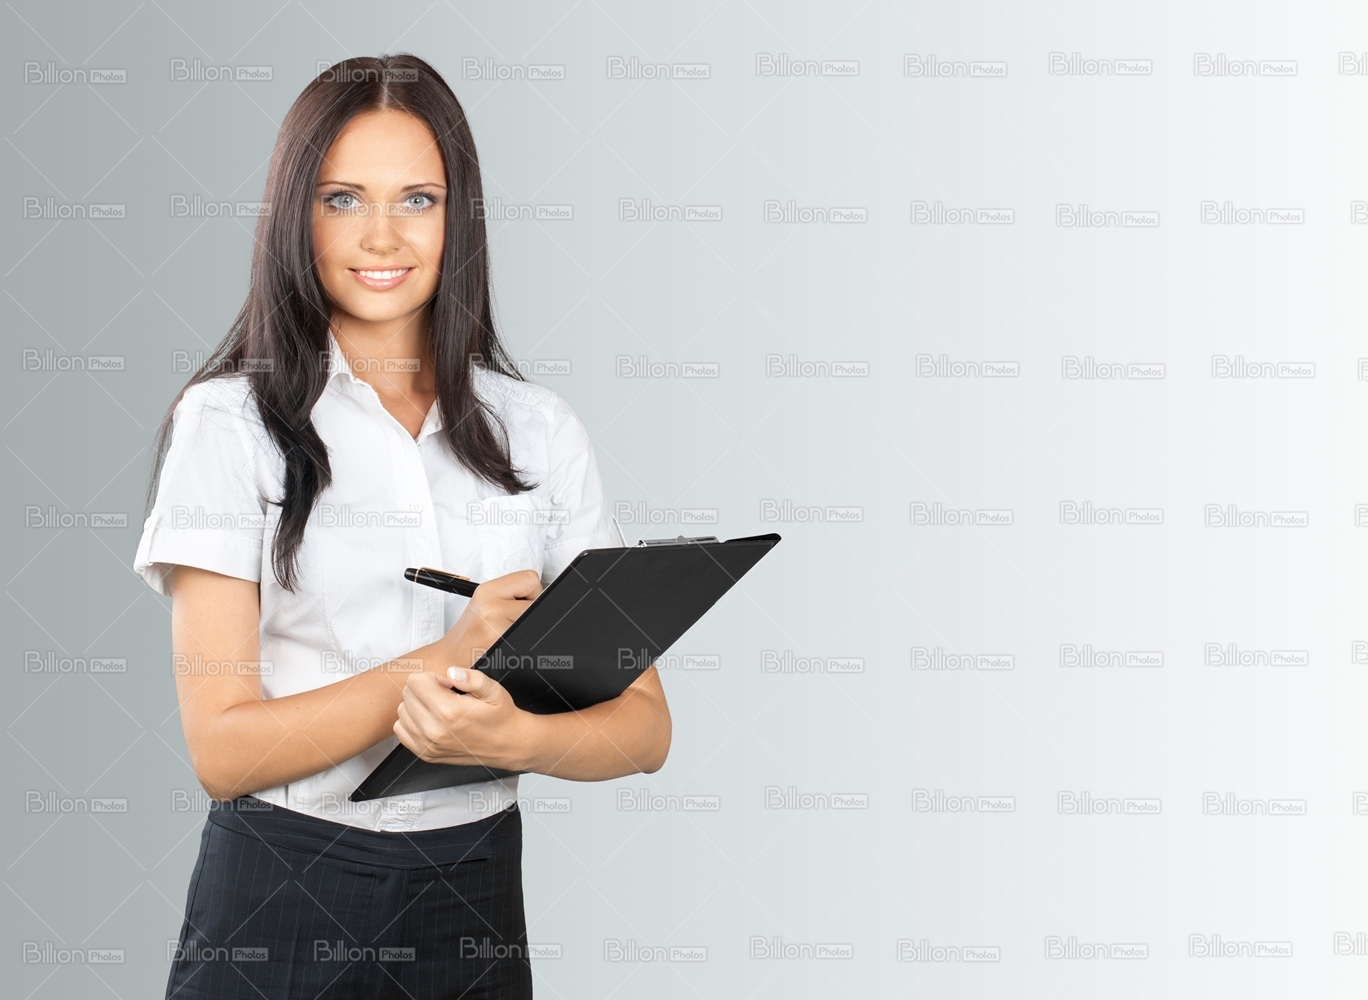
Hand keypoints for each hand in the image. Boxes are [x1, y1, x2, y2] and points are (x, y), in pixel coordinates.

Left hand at [394, 666, 535, 769]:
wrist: (507, 744)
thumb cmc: (500, 716)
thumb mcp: (494, 690)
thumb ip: (472, 678)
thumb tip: (451, 673)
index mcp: (448, 711)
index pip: (416, 681)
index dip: (432, 677)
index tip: (447, 684)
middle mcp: (434, 730)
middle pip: (408, 694)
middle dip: (424, 688)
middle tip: (445, 695)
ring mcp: (428, 744)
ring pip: (402, 711)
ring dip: (417, 704)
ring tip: (438, 707)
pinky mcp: (425, 754)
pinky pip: (401, 730)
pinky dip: (411, 721)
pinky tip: (430, 719)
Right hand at [428, 569, 541, 677]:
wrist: (451, 659)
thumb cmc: (471, 634)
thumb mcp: (486, 604)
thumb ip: (512, 595)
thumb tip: (544, 595)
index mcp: (487, 591)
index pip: (530, 579)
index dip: (532, 592)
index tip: (523, 603)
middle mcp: (491, 607)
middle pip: (538, 601)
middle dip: (532, 611)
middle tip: (515, 621)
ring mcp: (497, 628)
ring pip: (538, 621)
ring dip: (531, 628)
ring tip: (510, 633)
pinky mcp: (503, 647)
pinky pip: (531, 641)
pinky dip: (527, 643)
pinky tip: (511, 645)